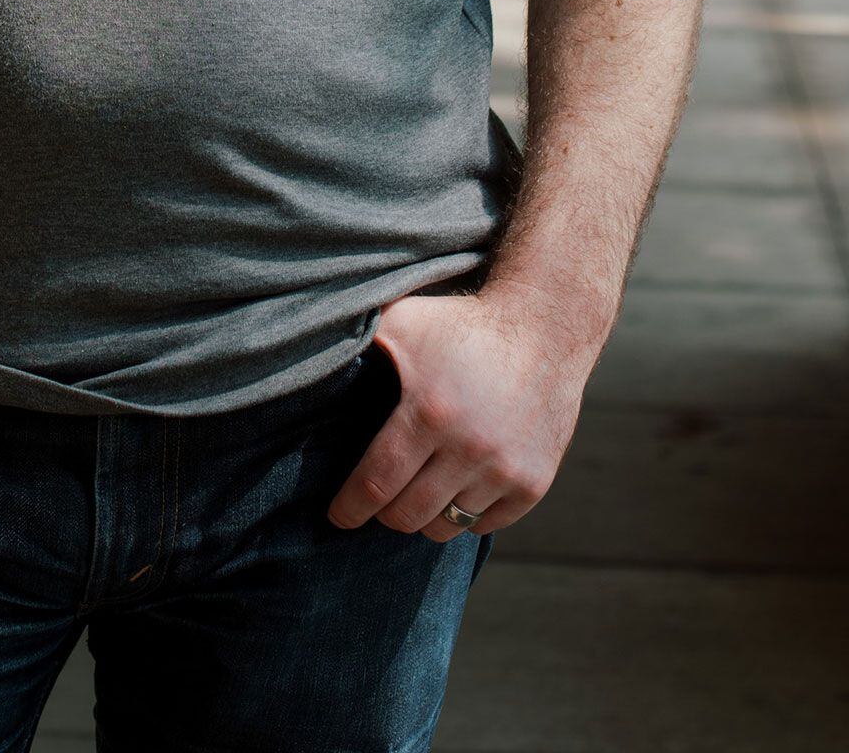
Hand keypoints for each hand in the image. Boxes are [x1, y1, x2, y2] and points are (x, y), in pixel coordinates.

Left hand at [326, 284, 594, 538]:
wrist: (544, 328)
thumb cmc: (460, 324)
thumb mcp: (403, 322)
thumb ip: (359, 345)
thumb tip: (304, 362)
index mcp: (427, 412)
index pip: (375, 485)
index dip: (350, 509)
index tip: (337, 517)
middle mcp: (468, 448)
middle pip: (407, 515)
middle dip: (384, 514)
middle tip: (378, 500)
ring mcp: (504, 470)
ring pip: (446, 527)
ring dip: (424, 516)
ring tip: (416, 494)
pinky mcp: (533, 483)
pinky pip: (485, 525)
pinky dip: (466, 515)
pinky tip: (456, 489)